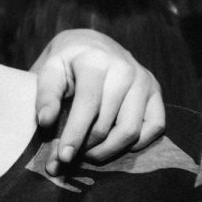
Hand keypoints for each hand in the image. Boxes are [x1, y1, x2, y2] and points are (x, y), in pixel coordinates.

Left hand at [31, 28, 165, 174]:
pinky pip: (154, 128)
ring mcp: (144, 80)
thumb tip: (45, 121)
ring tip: (88, 151)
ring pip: (130, 131)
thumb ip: (45, 96)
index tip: (63, 157)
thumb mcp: (49, 72)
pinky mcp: (156, 91)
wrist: (91, 45)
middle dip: (86, 147)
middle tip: (71, 155)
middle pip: (107, 124)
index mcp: (95, 61)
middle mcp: (125, 69)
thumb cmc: (66, 64)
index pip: (88, 105)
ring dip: (107, 150)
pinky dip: (135, 143)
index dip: (74, 134)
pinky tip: (115, 142)